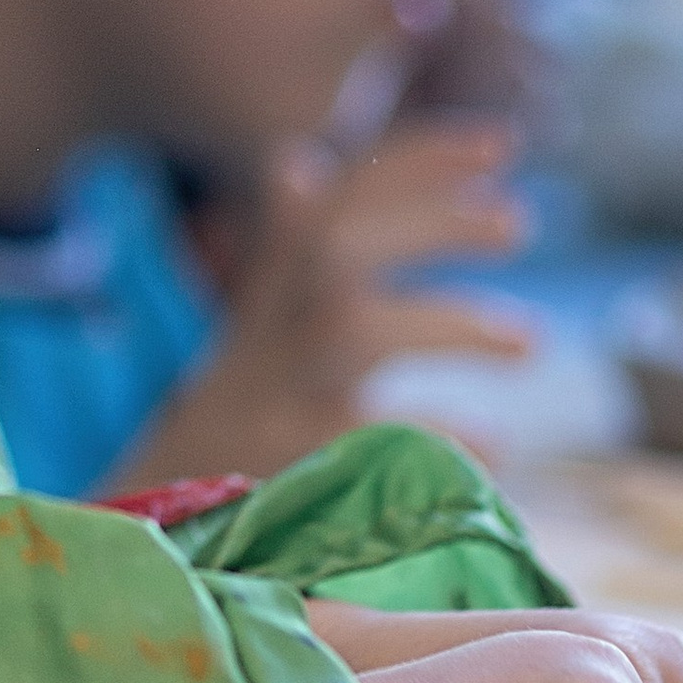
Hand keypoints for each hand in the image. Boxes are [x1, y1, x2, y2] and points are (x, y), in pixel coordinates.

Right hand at [115, 121, 529, 487]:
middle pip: (332, 246)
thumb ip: (286, 253)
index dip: (412, 163)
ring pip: (352, 329)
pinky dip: (441, 435)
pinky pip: (375, 441)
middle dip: (428, 221)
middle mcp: (266, 342)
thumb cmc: (233, 430)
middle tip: (520, 222)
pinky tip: (495, 442)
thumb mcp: (253, 335)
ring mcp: (274, 407)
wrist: (152, 539)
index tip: (500, 143)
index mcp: (271, 302)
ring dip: (448, 321)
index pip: (334, 201)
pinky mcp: (290, 476)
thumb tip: (299, 159)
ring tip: (530, 341)